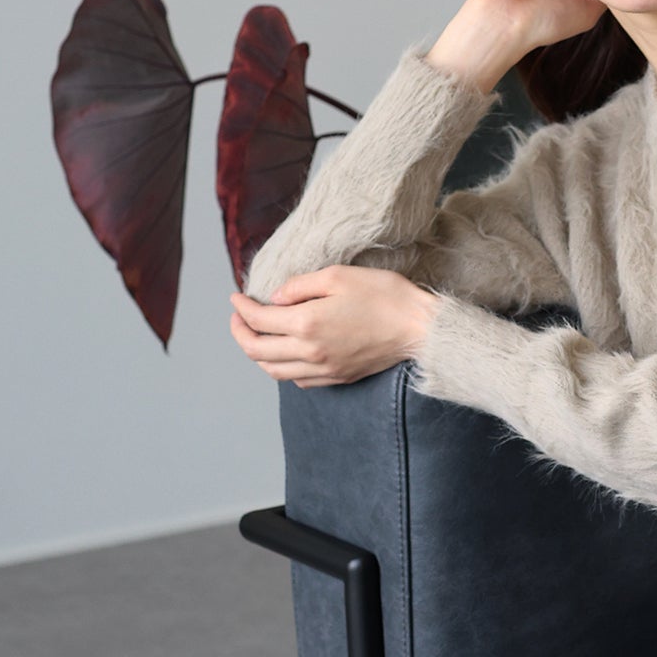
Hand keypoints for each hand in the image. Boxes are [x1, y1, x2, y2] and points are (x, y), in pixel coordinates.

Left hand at [229, 267, 440, 386]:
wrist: (420, 328)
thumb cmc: (385, 296)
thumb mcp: (338, 275)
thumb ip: (299, 286)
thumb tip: (275, 298)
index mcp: (307, 323)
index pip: (258, 320)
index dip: (241, 308)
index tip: (236, 297)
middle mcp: (310, 352)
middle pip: (257, 351)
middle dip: (240, 333)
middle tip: (239, 318)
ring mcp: (324, 369)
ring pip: (274, 371)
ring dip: (258, 354)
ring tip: (256, 337)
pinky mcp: (338, 376)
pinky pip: (298, 381)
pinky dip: (282, 368)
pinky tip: (286, 353)